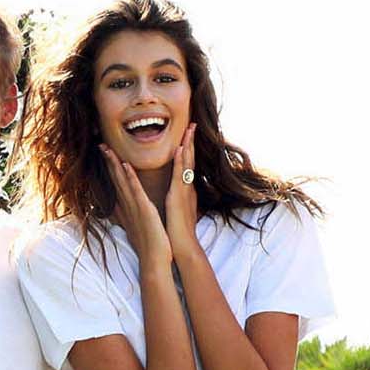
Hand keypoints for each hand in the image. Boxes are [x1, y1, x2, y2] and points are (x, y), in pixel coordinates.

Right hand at [100, 142, 172, 267]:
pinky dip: (129, 177)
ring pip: (122, 181)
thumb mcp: (137, 226)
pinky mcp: (143, 209)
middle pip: (116, 179)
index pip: (117, 184)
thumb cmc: (149, 244)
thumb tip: (124, 212)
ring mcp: (134, 206)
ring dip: (115, 164)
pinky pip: (135, 190)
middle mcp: (127, 205)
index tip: (106, 154)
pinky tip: (125, 165)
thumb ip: (131, 216)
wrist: (154, 259)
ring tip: (108, 149)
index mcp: (128, 207)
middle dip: (109, 161)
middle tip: (101, 145)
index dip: (111, 168)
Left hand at [163, 127, 199, 247]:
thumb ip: (178, 201)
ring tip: (189, 128)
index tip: (188, 135)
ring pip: (187, 163)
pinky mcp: (179, 196)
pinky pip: (180, 175)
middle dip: (191, 142)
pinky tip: (180, 149)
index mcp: (185, 190)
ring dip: (188, 145)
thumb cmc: (177, 231)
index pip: (187, 165)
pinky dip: (181, 161)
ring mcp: (184, 191)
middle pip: (190, 159)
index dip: (188, 149)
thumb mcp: (177, 211)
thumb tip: (176, 196)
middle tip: (192, 124)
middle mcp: (187, 187)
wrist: (182, 245)